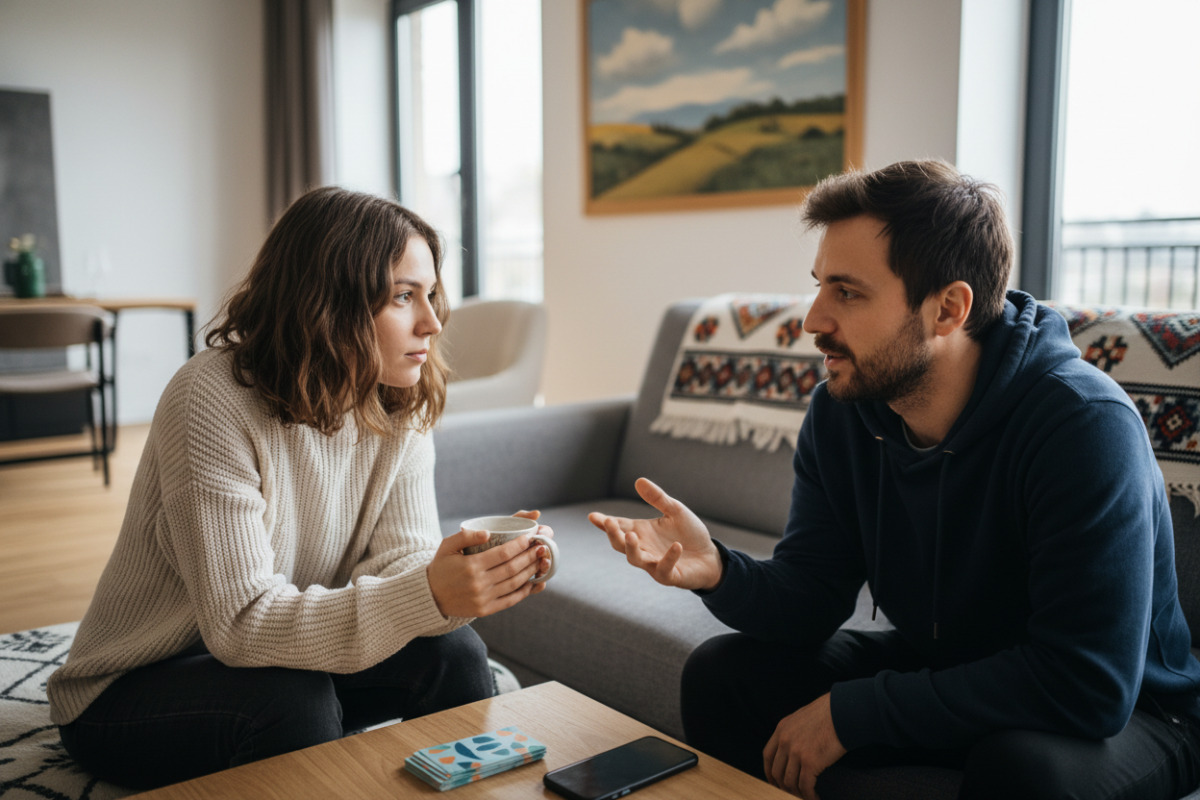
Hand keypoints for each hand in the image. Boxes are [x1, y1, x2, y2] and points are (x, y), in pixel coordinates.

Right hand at [427, 510, 553, 617]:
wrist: (429, 596)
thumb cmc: (440, 567)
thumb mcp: (447, 546)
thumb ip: (466, 536)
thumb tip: (488, 532)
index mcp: (471, 566)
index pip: (503, 553)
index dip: (520, 544)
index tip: (531, 536)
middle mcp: (478, 583)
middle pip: (512, 568)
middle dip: (531, 556)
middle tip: (543, 546)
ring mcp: (483, 598)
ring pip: (514, 583)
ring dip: (531, 571)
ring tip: (542, 561)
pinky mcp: (485, 610)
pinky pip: (510, 600)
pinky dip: (525, 591)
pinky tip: (534, 582)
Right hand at [587, 478, 722, 590]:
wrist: (710, 556)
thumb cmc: (690, 534)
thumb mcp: (675, 511)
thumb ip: (658, 498)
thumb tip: (639, 480)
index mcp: (641, 532)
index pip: (619, 527)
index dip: (605, 523)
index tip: (592, 516)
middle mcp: (643, 548)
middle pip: (620, 544)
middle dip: (613, 534)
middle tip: (609, 522)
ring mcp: (654, 564)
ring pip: (635, 559)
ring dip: (632, 548)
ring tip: (631, 535)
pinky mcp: (669, 576)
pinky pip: (665, 568)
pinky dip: (669, 557)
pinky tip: (676, 546)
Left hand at [763, 694, 845, 798]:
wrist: (843, 711)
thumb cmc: (829, 713)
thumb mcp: (803, 717)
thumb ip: (794, 732)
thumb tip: (796, 749)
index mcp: (782, 728)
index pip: (767, 755)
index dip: (769, 772)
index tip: (774, 782)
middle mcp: (785, 740)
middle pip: (776, 772)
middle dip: (783, 786)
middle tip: (792, 794)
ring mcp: (796, 752)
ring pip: (789, 782)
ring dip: (797, 794)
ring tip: (806, 797)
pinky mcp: (810, 762)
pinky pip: (805, 786)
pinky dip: (809, 796)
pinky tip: (815, 798)